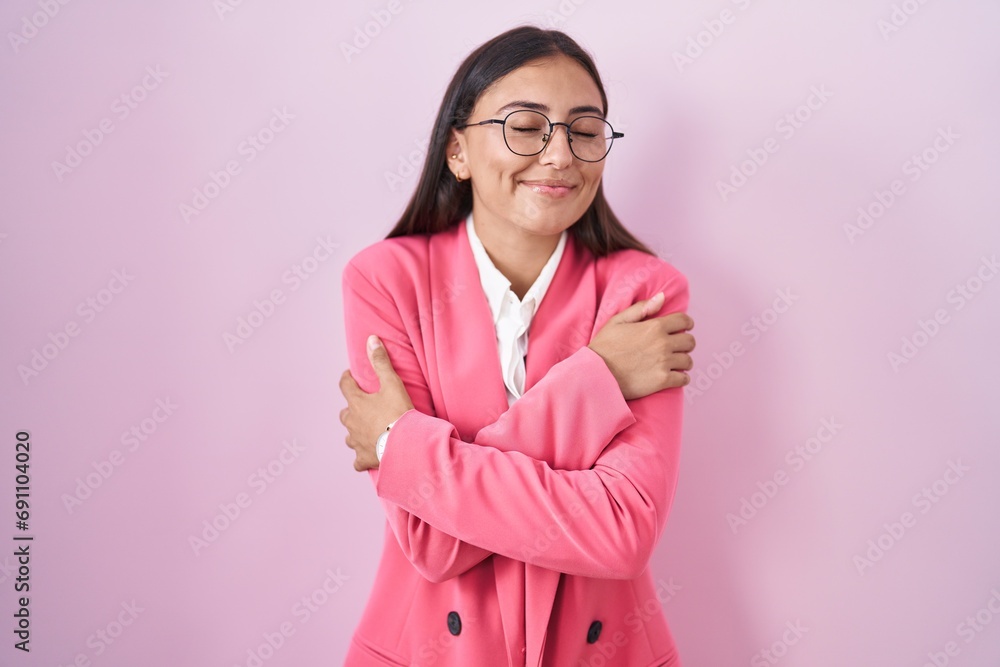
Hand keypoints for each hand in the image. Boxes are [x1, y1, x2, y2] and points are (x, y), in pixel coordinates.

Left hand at [339, 335, 414, 470]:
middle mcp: (352, 422)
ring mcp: (356, 442)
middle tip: (362, 405)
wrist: (405, 445)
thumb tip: (371, 340)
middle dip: (352, 408)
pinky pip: (357, 460)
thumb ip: (381, 362)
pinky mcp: (363, 459)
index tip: (350, 376)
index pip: (345, 386)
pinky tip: (366, 456)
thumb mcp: (392, 383)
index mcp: (356, 403)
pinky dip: (360, 457)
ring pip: (349, 436)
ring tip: (366, 430)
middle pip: (345, 413)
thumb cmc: (398, 413)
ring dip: (355, 431)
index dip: (347, 379)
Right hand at [587, 292, 695, 399]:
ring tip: (674, 363)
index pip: (684, 321)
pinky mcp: (662, 380)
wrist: (596, 373)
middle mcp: (663, 343)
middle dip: (684, 343)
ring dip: (682, 361)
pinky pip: (683, 379)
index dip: (686, 323)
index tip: (683, 328)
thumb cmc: (604, 346)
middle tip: (675, 347)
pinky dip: (681, 378)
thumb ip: (642, 308)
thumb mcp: (618, 321)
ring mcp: (664, 362)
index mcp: (654, 326)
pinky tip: (674, 377)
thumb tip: (662, 297)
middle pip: (689, 341)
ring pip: (688, 361)